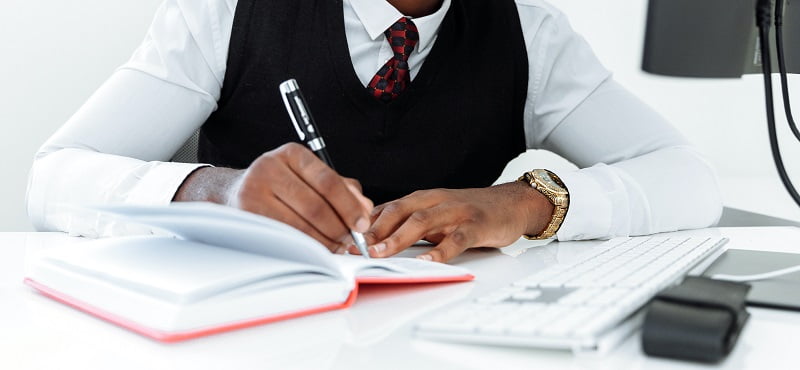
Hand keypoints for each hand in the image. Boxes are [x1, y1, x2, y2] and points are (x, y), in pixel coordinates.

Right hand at [174, 143, 372, 251]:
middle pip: (316, 207)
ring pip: (301, 226)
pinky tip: (316, 249)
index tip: (362, 223)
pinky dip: (306, 247)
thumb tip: (365, 208)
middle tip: (351, 240)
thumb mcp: (311, 177)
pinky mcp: (247, 216)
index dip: (350, 206)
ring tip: (336, 246)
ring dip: (325, 242)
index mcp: (291, 154)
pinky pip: (285, 238)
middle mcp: (269, 168)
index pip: (328, 182)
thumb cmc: (282, 186)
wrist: (235, 192)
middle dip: (339, 229)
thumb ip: (343, 188)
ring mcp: (253, 192)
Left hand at [352, 182, 553, 261]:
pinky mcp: (476, 225)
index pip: (387, 208)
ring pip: (422, 221)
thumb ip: (409, 224)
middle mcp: (436, 201)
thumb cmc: (470, 212)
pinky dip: (441, 251)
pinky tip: (428, 262)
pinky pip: (456, 239)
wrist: (513, 203)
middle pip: (399, 211)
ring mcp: (456, 212)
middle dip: (374, 230)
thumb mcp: (435, 214)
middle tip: (355, 249)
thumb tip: (374, 240)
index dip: (364, 224)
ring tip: (381, 253)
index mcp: (423, 199)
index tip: (344, 241)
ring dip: (398, 238)